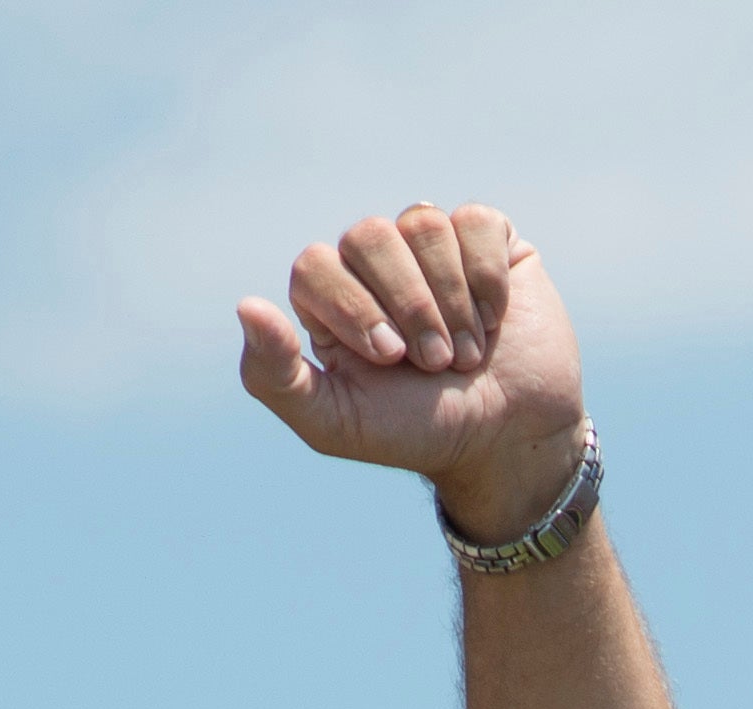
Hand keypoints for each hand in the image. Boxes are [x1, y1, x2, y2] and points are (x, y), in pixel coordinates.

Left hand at [235, 202, 584, 538]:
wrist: (506, 442)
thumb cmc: (418, 432)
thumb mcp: (336, 423)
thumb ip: (275, 375)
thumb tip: (246, 306)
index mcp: (328, 299)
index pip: (314, 265)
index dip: (352, 307)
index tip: (390, 359)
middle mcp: (374, 263)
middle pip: (366, 236)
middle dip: (406, 306)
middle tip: (434, 363)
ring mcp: (430, 246)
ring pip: (422, 224)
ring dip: (450, 301)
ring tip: (467, 354)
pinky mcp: (487, 239)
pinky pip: (476, 222)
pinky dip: (486, 278)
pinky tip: (494, 320)